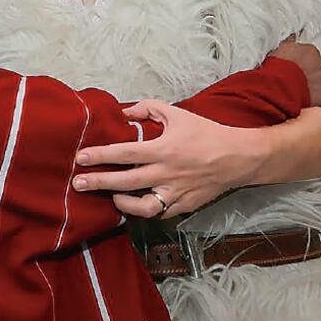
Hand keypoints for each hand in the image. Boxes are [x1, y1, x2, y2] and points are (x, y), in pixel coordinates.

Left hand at [72, 100, 262, 218]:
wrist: (241, 157)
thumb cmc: (208, 133)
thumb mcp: (178, 114)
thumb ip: (149, 108)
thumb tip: (125, 111)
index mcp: (164, 149)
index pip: (124, 153)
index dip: (100, 156)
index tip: (81, 158)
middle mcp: (167, 173)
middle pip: (126, 182)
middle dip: (99, 183)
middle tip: (79, 184)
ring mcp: (177, 192)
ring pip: (143, 207)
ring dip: (123, 204)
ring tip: (111, 198)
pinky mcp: (186, 204)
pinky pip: (161, 212)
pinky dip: (146, 210)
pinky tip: (136, 204)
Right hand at [268, 37, 320, 106]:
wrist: (280, 86)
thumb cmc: (276, 68)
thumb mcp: (279, 49)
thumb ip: (289, 42)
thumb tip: (293, 36)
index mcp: (310, 51)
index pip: (310, 56)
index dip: (301, 64)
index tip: (294, 69)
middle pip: (318, 69)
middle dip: (310, 75)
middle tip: (297, 82)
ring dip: (315, 87)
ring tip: (301, 93)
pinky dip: (320, 100)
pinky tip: (308, 101)